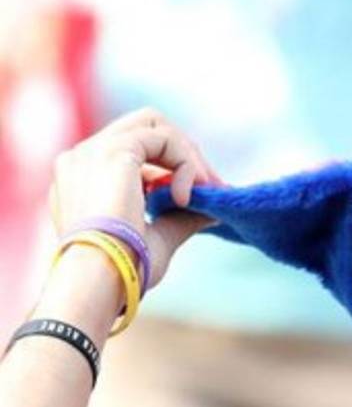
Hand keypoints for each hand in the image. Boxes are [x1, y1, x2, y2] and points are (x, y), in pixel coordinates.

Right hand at [48, 107, 219, 289]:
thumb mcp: (157, 239)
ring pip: (155, 126)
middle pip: (145, 127)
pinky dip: (186, 162)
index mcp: (85, 177)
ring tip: (208, 191)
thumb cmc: (123, 269)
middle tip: (213, 187)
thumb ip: (180, 218)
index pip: (134, 150)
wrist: (98, 280)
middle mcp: (83, 158)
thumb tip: (212, 211)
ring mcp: (93, 151)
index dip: (173, 165)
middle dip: (185, 153)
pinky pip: (164, 138)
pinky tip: (190, 196)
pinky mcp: (113, 153)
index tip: (204, 194)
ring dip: (189, 156)